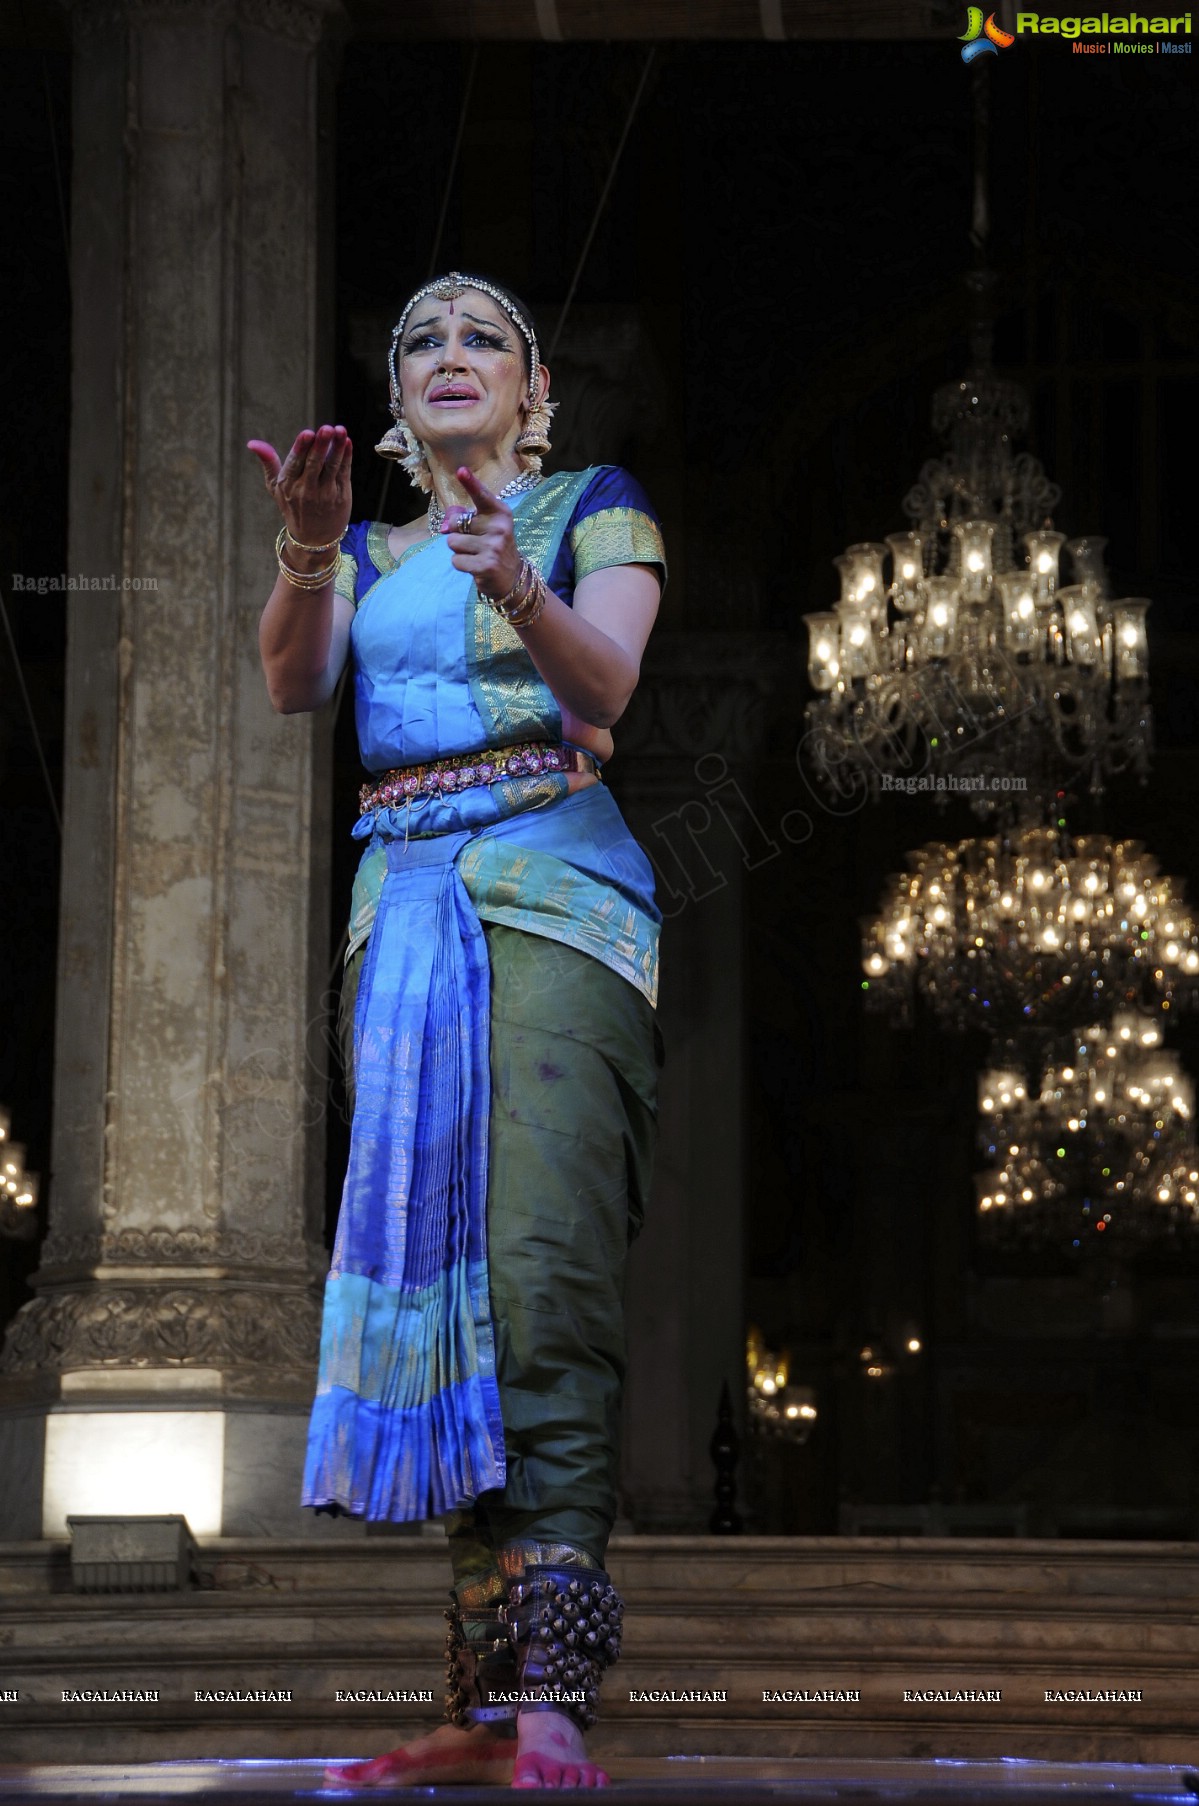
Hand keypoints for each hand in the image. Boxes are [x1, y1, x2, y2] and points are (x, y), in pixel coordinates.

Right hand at [247, 424, 351, 547]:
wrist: (313, 539)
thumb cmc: (293, 506)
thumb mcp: (275, 487)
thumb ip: (268, 462)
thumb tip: (252, 443)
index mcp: (288, 485)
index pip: (295, 463)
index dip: (302, 448)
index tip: (307, 433)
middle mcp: (306, 490)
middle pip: (314, 464)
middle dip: (321, 445)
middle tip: (326, 428)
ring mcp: (325, 494)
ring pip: (331, 467)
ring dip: (337, 448)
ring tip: (340, 431)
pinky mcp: (341, 497)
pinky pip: (344, 473)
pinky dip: (346, 457)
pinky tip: (347, 442)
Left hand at [442, 466, 521, 598]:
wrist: (512, 578)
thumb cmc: (493, 546)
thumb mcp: (486, 528)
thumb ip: (465, 520)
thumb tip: (445, 527)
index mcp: (500, 513)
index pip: (482, 496)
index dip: (470, 483)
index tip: (461, 470)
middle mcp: (499, 528)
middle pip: (456, 523)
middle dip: (458, 533)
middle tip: (476, 542)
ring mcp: (493, 547)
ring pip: (453, 543)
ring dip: (459, 551)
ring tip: (475, 555)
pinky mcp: (486, 565)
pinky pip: (456, 561)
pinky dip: (461, 565)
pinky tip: (475, 566)